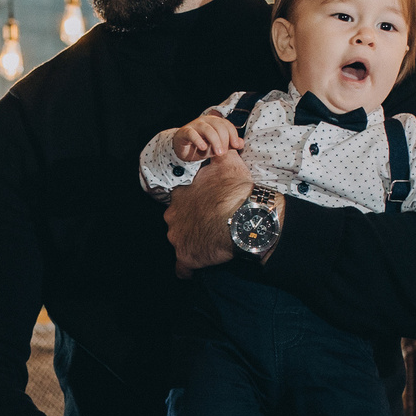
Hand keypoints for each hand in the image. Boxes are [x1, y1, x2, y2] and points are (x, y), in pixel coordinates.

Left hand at [165, 152, 255, 277]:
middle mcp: (173, 216)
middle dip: (189, 224)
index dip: (193, 205)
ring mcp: (177, 238)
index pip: (180, 200)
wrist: (242, 217)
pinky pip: (182, 269)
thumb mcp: (228, 163)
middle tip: (209, 226)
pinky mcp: (185, 258)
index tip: (205, 208)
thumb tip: (224, 146)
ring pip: (179, 242)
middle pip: (177, 222)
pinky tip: (197, 269)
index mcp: (180, 195)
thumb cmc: (235, 191)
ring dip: (191, 244)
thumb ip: (221, 155)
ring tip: (209, 246)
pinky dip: (189, 269)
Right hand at [172, 112, 243, 164]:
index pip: (227, 124)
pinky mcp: (184, 132)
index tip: (236, 146)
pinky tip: (203, 148)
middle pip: (219, 126)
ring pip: (207, 129)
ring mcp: (194, 125)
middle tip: (224, 153)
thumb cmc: (201, 146)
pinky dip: (199, 141)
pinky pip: (192, 134)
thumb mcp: (217, 147)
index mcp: (215, 122)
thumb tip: (242, 143)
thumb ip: (229, 145)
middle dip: (224, 140)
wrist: (183, 149)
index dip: (233, 135)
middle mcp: (205, 121)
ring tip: (218, 153)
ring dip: (215, 141)